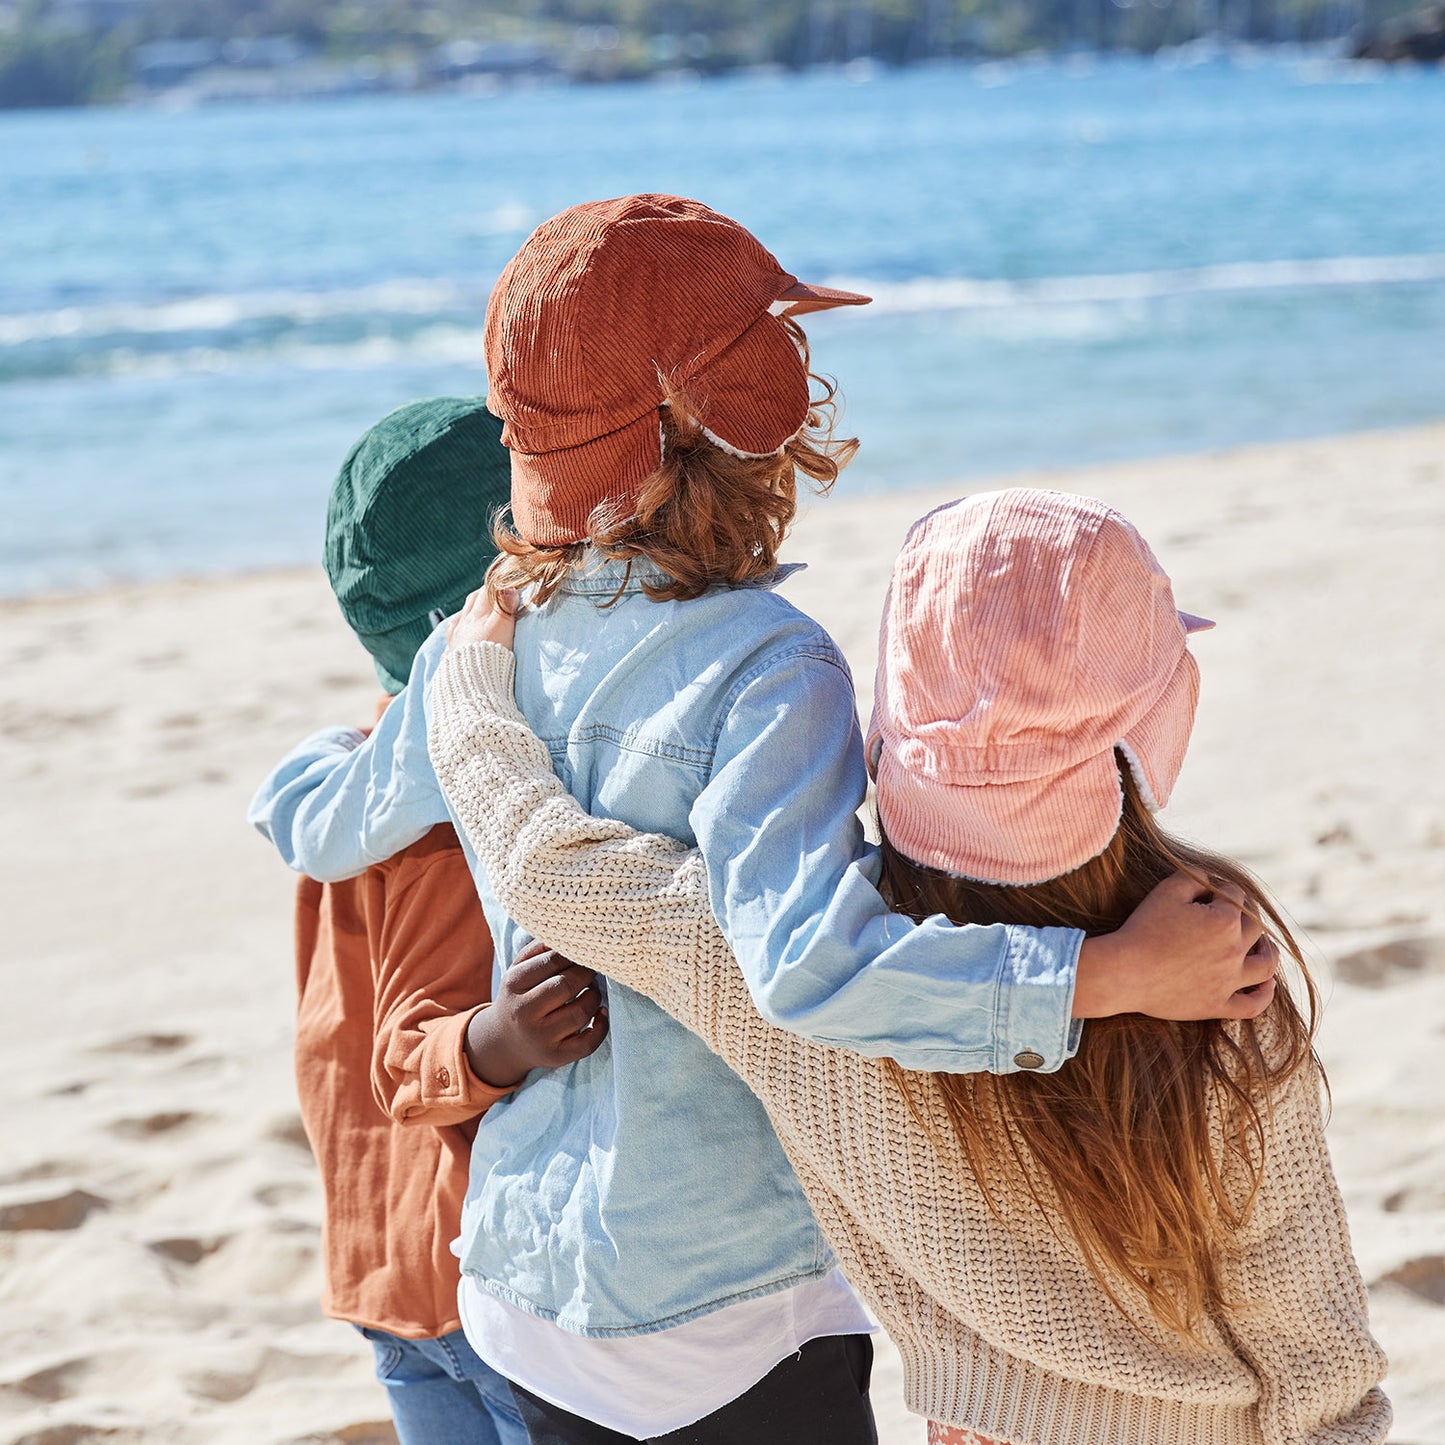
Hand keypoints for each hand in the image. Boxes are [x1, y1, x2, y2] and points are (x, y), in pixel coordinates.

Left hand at [446, 586, 518, 651]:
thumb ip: (504, 607)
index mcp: (477, 615)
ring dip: (470, 609)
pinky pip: (453, 634)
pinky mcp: (452, 652)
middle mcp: (464, 623)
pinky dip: (458, 627)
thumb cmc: (489, 653)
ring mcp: (456, 637)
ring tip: (478, 609)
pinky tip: (460, 630)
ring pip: (461, 615)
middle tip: (494, 592)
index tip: (505, 584)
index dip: (496, 586)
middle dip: (483, 594)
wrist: (471, 680)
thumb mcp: (502, 626)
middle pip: (473, 601)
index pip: (486, 592)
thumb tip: (508, 588)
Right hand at [464, 940, 607, 1087]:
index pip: (551, 961)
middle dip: (587, 973)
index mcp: (513, 983)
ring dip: (595, 996)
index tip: (585, 951)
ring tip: (593, 989)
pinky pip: (588, 1043)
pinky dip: (601, 1026)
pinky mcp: (556, 1057)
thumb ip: (539, 949)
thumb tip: (570, 933)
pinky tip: (601, 1013)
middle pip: (567, 985)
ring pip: (581, 1012)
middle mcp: (523, 1012)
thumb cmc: (519, 997)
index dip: (574, 954)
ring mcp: (540, 1037)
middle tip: (593, 969)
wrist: (504, 1042)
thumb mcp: (518, 970)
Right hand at [1073, 871, 1278, 1020]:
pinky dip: (1265, 995)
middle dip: (1248, 913)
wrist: (1123, 973)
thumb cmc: (1142, 928)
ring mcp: (1228, 981)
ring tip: (1265, 946)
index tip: (1207, 891)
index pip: (1235, 895)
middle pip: (1255, 926)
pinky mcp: (1217, 1005)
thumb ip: (1194, 876)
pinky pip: (1252, 1005)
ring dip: (1269, 952)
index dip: (1222, 889)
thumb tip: (1212, 880)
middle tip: (1236, 911)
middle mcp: (1234, 950)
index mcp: (1224, 921)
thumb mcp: (1166, 891)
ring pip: (1265, 966)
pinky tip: (1267, 985)